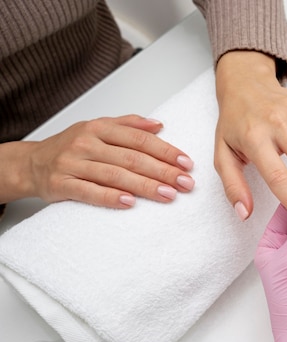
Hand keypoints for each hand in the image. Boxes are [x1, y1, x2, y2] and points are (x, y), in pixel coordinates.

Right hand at [3, 115, 194, 207]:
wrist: (31, 163)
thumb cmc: (72, 147)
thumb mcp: (98, 128)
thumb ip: (128, 125)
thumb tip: (158, 125)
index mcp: (99, 128)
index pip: (139, 139)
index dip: (166, 151)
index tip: (186, 163)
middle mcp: (87, 143)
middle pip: (132, 158)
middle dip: (163, 172)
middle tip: (186, 183)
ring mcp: (73, 164)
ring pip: (115, 175)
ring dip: (145, 186)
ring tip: (168, 194)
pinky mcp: (61, 184)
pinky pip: (89, 191)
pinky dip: (110, 197)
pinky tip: (130, 203)